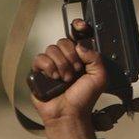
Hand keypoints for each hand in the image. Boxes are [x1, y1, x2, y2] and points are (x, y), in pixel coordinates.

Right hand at [30, 19, 106, 138]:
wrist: (69, 114)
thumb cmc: (84, 98)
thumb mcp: (99, 76)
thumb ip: (95, 57)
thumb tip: (80, 44)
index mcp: (80, 57)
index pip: (77, 36)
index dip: (78, 26)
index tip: (80, 25)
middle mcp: (65, 58)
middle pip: (64, 41)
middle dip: (71, 56)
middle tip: (76, 71)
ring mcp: (51, 64)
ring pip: (52, 48)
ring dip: (61, 64)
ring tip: (66, 79)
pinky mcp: (38, 72)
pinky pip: (39, 58)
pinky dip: (49, 66)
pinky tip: (54, 78)